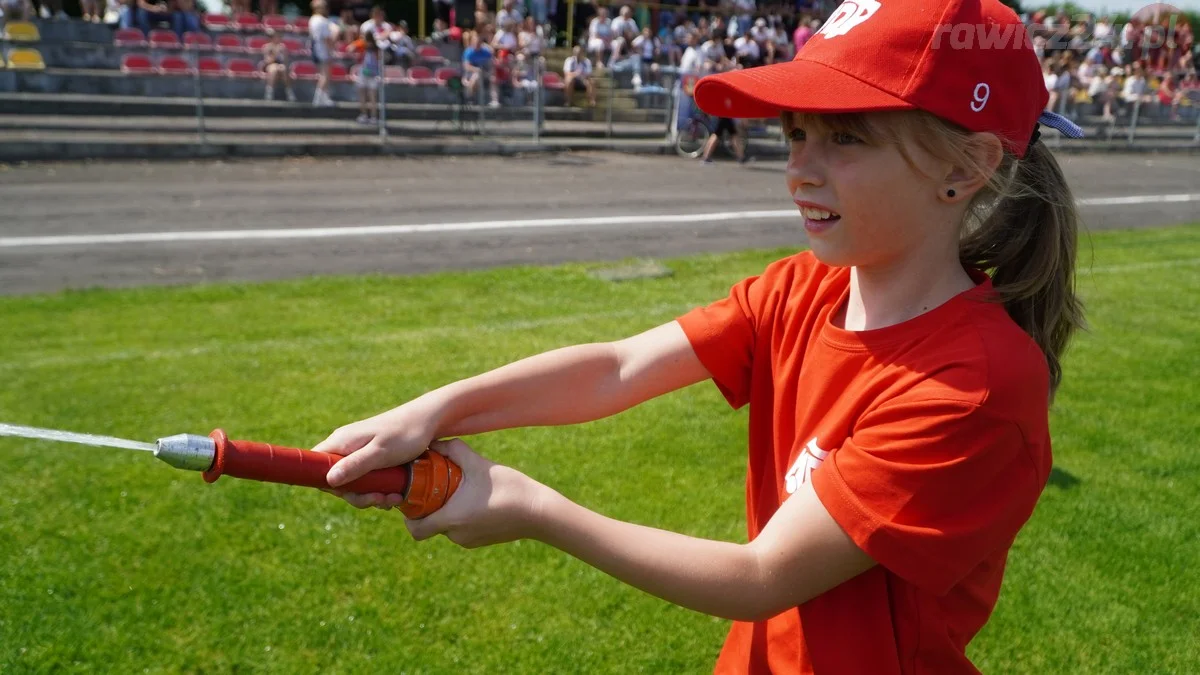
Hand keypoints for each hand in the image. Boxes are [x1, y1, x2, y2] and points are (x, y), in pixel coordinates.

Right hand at [313, 400, 442, 488]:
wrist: (429, 420)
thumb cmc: (405, 433)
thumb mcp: (381, 452)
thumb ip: (355, 465)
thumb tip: (329, 480)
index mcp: (341, 441)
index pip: (316, 466)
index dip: (327, 484)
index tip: (350, 493)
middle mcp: (346, 447)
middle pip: (337, 481)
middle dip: (358, 495)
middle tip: (380, 499)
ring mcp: (359, 453)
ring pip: (355, 483)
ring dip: (373, 495)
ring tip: (394, 498)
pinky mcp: (372, 459)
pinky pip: (368, 480)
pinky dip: (380, 490)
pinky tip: (396, 494)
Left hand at [402, 439, 551, 547]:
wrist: (539, 512)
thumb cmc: (509, 488)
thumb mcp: (480, 464)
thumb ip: (455, 451)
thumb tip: (436, 442)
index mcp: (451, 518)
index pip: (415, 529)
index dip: (408, 516)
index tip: (413, 498)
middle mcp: (457, 534)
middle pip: (430, 525)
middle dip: (429, 507)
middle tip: (435, 487)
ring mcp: (470, 540)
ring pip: (447, 527)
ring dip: (447, 511)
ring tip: (458, 490)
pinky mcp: (481, 540)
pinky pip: (462, 529)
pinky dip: (461, 516)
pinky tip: (475, 500)